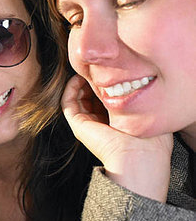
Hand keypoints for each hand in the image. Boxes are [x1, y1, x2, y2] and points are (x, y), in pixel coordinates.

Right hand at [62, 75, 172, 201]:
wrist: (139, 155)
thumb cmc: (151, 137)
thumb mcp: (145, 110)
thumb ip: (135, 96)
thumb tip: (127, 77)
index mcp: (118, 122)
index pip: (107, 98)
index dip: (108, 82)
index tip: (112, 68)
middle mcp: (101, 124)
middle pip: (91, 96)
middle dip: (94, 79)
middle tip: (98, 66)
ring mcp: (88, 124)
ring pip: (78, 98)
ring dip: (81, 81)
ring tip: (88, 69)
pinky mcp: (79, 125)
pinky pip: (68, 102)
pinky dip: (71, 88)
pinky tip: (79, 76)